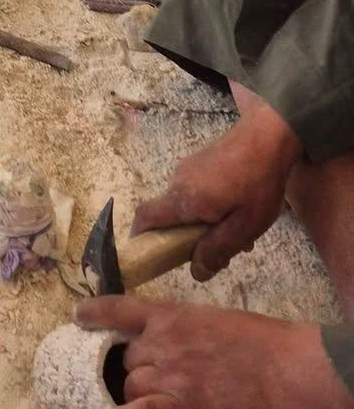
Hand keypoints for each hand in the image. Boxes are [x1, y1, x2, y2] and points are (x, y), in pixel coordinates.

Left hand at [74, 299, 353, 408]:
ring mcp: (168, 374)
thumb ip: (182, 329)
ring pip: (130, 385)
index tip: (78, 317)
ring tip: (154, 403)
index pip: (119, 309)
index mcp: (168, 315)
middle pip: (125, 358)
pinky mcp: (181, 406)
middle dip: (133, 368)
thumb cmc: (256, 341)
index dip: (94, 314)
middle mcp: (160, 341)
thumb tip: (168, 341)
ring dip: (136, 394)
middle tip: (152, 380)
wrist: (282, 367)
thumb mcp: (209, 319)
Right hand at [131, 99, 302, 279]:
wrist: (267, 137)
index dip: (141, 237)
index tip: (147, 254)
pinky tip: (240, 210)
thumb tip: (196, 272)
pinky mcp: (199, 162)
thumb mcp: (244, 226)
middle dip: (190, 239)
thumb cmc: (257, 184)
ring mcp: (187, 170)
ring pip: (187, 206)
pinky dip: (211, 208)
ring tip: (240, 230)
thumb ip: (218, 249)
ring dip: (206, 224)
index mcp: (184, 199)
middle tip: (223, 251)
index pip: (147, 216)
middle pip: (171, 217)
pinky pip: (196, 193)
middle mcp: (178, 182)